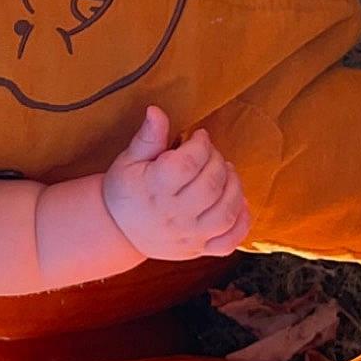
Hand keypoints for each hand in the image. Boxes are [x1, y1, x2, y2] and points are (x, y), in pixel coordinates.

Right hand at [101, 106, 250, 260]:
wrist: (118, 229)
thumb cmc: (126, 190)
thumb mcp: (129, 160)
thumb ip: (148, 137)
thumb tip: (156, 111)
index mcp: (153, 189)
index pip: (188, 164)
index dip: (201, 145)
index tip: (199, 136)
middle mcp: (173, 215)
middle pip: (211, 186)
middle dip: (217, 161)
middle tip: (210, 153)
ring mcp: (188, 236)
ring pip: (225, 213)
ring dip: (234, 187)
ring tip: (226, 172)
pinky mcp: (199, 249)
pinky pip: (229, 242)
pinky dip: (242, 223)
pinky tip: (238, 204)